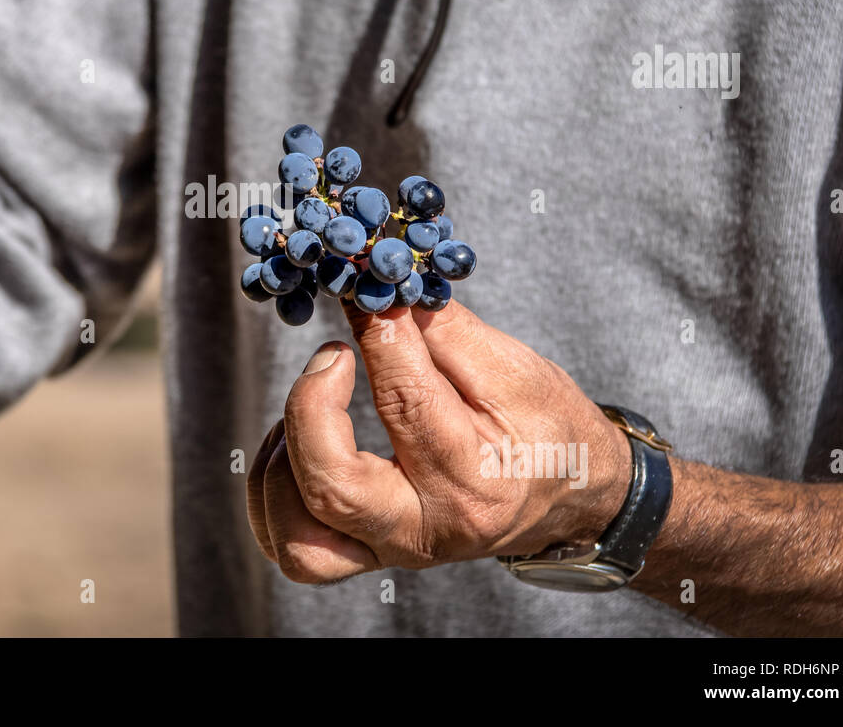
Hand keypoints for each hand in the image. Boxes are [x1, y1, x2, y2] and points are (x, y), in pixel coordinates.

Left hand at [247, 298, 632, 582]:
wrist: (569, 497)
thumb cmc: (545, 428)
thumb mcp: (514, 370)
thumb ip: (439, 330)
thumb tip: (376, 286)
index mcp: (474, 480)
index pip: (406, 404)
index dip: (376, 336)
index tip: (364, 291)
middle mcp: (425, 530)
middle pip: (331, 488)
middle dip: (309, 407)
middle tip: (332, 356)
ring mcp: (390, 550)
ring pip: (296, 537)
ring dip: (281, 461)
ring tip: (313, 406)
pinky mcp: (366, 554)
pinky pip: (293, 546)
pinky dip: (273, 493)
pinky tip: (296, 444)